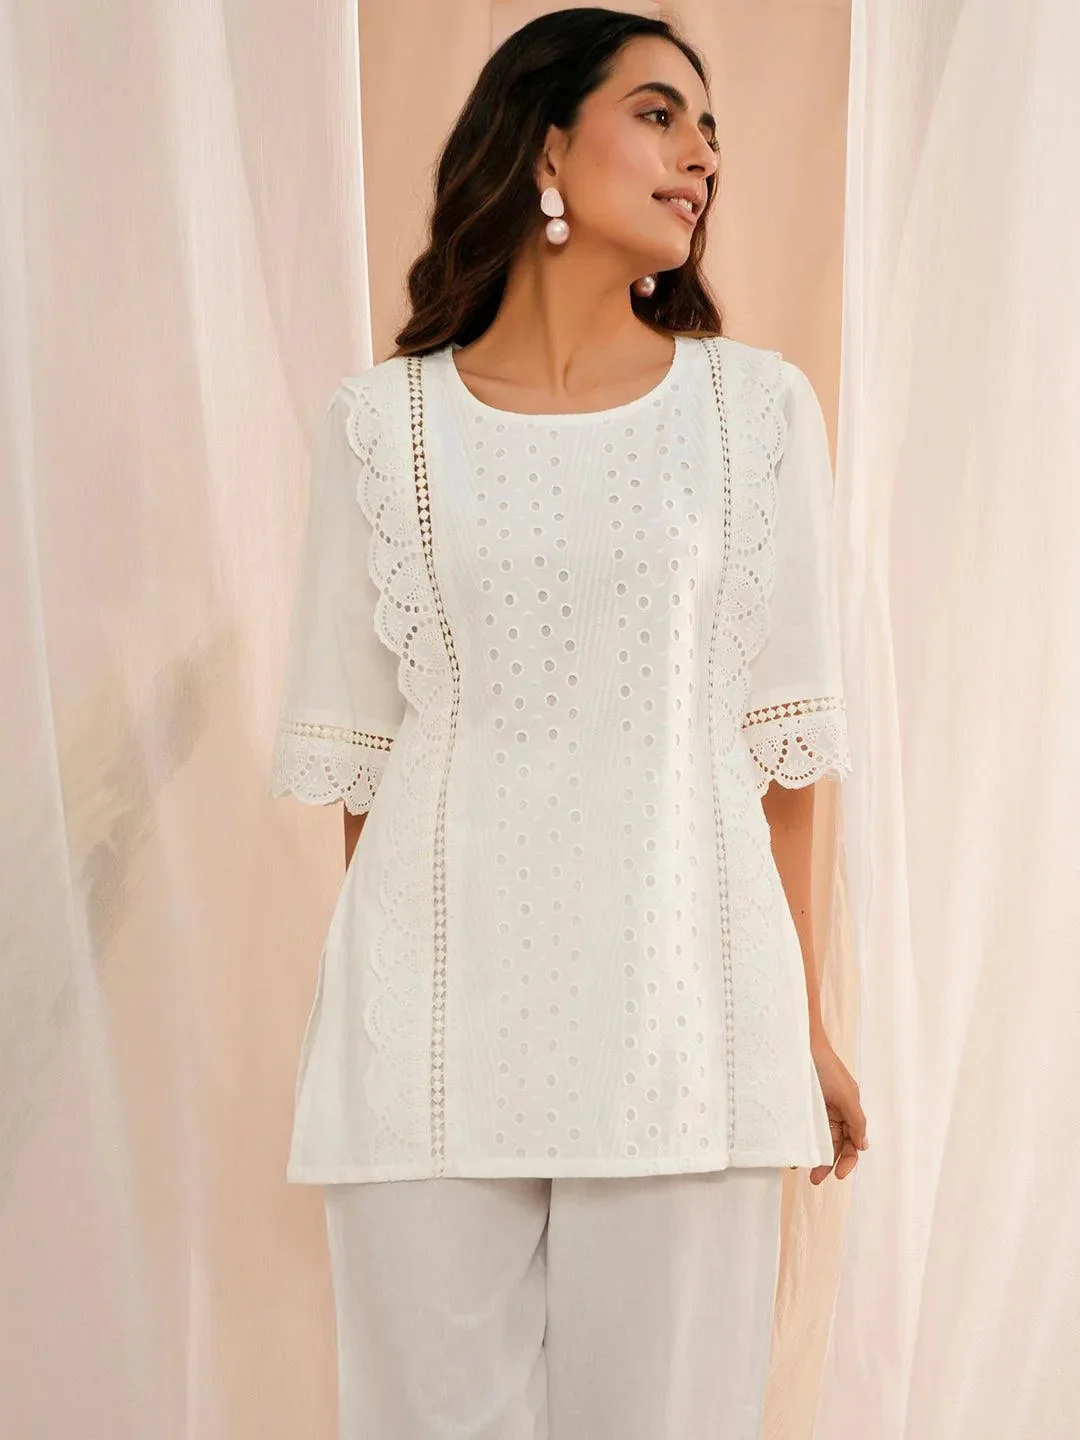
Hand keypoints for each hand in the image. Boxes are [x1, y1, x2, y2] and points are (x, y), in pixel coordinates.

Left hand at [808, 1031, 868, 1185]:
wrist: (798, 1041)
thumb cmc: (824, 1064)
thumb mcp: (845, 1093)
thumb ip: (856, 1120)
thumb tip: (863, 1146)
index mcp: (848, 1109)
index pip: (852, 1142)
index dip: (848, 1160)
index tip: (839, 1175)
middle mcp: (833, 1111)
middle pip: (833, 1144)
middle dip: (827, 1163)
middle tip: (815, 1179)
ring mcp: (815, 1109)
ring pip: (817, 1139)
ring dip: (811, 1155)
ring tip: (799, 1167)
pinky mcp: (798, 1106)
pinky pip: (801, 1129)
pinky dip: (798, 1141)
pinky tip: (791, 1150)